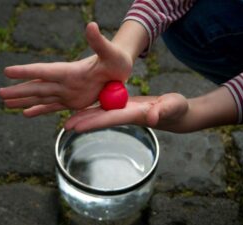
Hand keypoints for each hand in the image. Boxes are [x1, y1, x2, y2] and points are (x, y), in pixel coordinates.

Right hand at [0, 22, 132, 116]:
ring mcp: (68, 92)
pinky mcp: (73, 101)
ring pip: (42, 98)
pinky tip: (27, 113)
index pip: (44, 71)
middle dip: (19, 90)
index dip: (27, 72)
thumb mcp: (110, 53)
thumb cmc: (117, 60)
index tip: (8, 71)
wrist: (120, 71)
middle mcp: (65, 82)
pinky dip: (40, 110)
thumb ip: (99, 42)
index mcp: (71, 70)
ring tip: (7, 103)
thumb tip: (91, 26)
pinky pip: (53, 107)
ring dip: (25, 101)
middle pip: (38, 87)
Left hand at [64, 93, 188, 132]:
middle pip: (102, 119)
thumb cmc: (176, 109)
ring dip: (86, 117)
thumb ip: (164, 111)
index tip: (78, 127)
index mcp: (135, 114)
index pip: (111, 118)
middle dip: (84, 122)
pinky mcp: (126, 108)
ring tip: (68, 121)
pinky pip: (107, 109)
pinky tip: (85, 110)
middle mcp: (126, 115)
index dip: (94, 122)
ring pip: (102, 114)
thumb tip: (154, 118)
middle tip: (65, 126)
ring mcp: (125, 112)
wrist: (175, 112)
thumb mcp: (173, 106)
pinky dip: (95, 110)